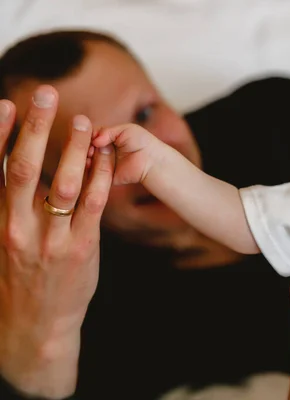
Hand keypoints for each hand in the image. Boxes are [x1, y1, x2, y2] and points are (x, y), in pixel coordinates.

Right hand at [0, 86, 113, 397]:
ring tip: (85, 122)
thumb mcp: (6, 242)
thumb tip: (20, 168)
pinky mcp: (81, 248)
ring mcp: (50, 238)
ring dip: (74, 149)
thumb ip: (11, 208)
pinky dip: (100, 178)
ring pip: (61, 184)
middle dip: (35, 129)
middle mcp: (17, 227)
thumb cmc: (21, 280)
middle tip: (48, 95)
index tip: (7, 104)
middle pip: (23, 169)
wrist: (35, 327)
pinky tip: (108, 159)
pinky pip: (92, 206)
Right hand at [92, 123, 161, 185]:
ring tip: (91, 157)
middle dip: (85, 149)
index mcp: (107, 138)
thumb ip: (107, 131)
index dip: (87, 138)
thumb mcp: (125, 129)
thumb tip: (94, 139)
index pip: (90, 137)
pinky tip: (91, 166)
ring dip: (86, 159)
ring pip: (88, 161)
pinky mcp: (106, 176)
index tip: (89, 140)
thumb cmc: (142, 142)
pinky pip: (94, 174)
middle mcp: (103, 151)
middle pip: (87, 149)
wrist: (151, 161)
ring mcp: (104, 164)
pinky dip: (91, 171)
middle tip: (90, 150)